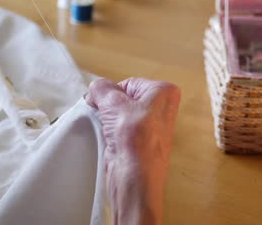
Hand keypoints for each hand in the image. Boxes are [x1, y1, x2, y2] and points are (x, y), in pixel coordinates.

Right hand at [86, 77, 180, 224]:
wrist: (135, 177)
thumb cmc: (135, 139)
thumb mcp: (114, 103)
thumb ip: (102, 88)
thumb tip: (96, 88)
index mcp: (164, 92)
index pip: (127, 83)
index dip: (112, 94)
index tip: (104, 105)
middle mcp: (162, 107)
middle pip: (124, 98)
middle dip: (109, 107)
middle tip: (105, 118)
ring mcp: (152, 125)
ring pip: (120, 114)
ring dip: (108, 120)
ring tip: (108, 130)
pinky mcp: (141, 141)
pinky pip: (120, 129)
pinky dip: (110, 132)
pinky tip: (108, 139)